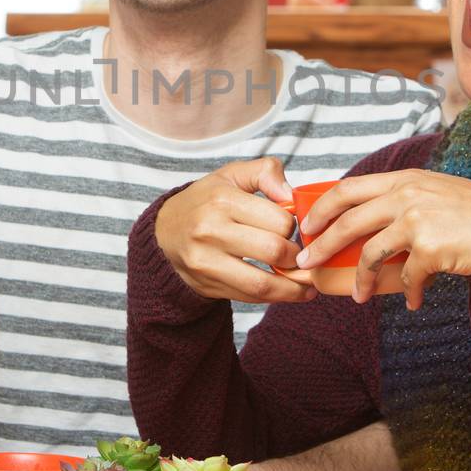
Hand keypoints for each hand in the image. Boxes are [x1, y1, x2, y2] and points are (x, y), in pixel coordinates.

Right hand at [156, 158, 313, 304]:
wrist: (163, 233)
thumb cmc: (205, 202)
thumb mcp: (231, 175)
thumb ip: (265, 172)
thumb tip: (290, 194)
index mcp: (222, 199)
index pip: (279, 220)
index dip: (295, 227)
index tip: (293, 229)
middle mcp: (211, 230)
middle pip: (274, 250)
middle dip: (297, 257)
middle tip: (301, 255)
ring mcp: (207, 261)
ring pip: (262, 283)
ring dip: (292, 288)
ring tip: (307, 286)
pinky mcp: (207, 285)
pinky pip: (250, 297)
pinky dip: (274, 298)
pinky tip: (289, 292)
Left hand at [294, 170, 470, 308]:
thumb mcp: (434, 191)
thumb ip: (402, 199)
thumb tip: (365, 221)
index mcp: (403, 179)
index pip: (347, 188)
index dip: (321, 209)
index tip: (307, 227)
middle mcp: (407, 195)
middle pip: (347, 221)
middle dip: (321, 245)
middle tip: (307, 263)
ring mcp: (418, 220)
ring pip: (369, 253)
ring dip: (360, 280)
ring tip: (359, 297)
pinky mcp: (431, 248)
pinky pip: (406, 278)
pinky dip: (408, 293)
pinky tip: (415, 302)